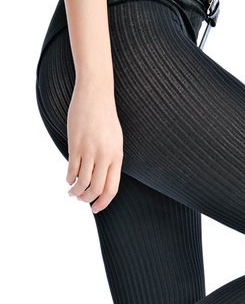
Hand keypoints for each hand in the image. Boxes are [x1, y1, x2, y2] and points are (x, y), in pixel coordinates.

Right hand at [66, 78, 123, 212]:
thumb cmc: (106, 118)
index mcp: (117, 157)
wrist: (95, 95)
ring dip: (76, 191)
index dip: (103, 203)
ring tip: (72, 192)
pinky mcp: (75, 144)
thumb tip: (102, 179)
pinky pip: (72, 168)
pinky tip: (68, 180)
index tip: (96, 209)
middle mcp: (105, 156)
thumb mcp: (115, 141)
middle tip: (81, 201)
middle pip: (96, 189)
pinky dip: (69, 178)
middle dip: (87, 199)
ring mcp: (89, 150)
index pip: (112, 189)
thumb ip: (110, 160)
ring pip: (82, 181)